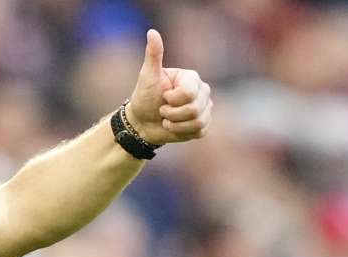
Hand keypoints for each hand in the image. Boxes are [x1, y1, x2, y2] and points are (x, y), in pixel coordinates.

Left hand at [126, 29, 212, 144]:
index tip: (163, 97)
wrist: (142, 122)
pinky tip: (174, 127)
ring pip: (198, 121)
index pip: (189, 93)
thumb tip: (152, 32)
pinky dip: (182, 132)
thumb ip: (153, 55)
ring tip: (166, 119)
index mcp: (191, 78)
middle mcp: (202, 91)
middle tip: (162, 110)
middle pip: (195, 109)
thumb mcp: (147, 76)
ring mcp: (205, 108)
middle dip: (172, 114)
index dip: (172, 100)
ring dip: (176, 125)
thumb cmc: (144, 97)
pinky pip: (200, 131)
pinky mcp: (203, 124)